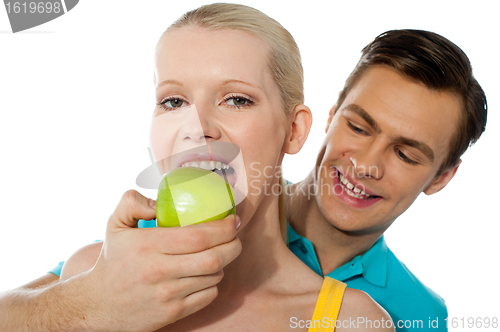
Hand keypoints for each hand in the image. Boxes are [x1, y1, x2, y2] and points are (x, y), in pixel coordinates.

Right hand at [81, 190, 241, 331]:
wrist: (98, 305)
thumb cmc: (113, 260)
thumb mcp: (115, 224)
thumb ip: (132, 202)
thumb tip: (159, 201)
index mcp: (147, 245)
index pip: (198, 236)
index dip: (223, 228)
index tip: (232, 220)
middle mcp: (159, 271)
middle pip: (214, 258)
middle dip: (233, 244)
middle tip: (235, 236)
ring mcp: (168, 295)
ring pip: (214, 276)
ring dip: (223, 263)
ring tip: (220, 253)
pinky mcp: (173, 313)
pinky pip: (208, 295)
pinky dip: (214, 283)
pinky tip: (207, 273)